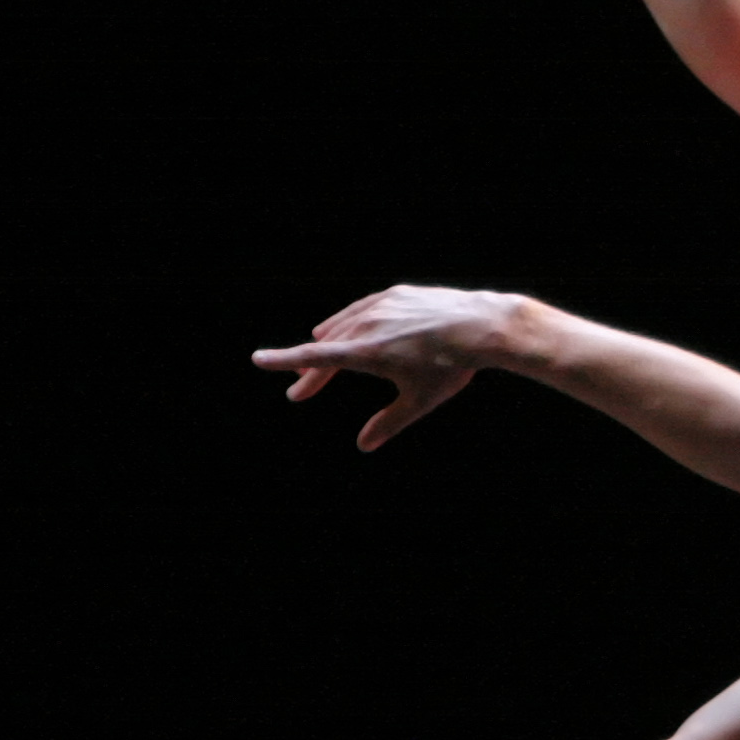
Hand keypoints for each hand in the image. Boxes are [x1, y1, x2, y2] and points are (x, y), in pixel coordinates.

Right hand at [251, 285, 525, 449]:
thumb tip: (363, 445)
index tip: (258, 360)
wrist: (481, 326)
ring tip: (317, 350)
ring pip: (344, 325)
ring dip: (329, 342)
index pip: (314, 359)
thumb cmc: (451, 368)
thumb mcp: (419, 401)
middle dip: (312, 372)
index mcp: (365, 352)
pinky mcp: (397, 294)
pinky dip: (350, 320)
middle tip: (299, 392)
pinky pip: (363, 308)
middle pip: (327, 349)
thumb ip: (388, 422)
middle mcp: (366, 325)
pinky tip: (347, 325)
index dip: (283, 361)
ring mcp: (380, 306)